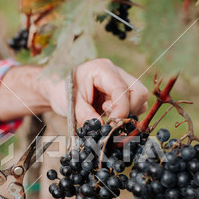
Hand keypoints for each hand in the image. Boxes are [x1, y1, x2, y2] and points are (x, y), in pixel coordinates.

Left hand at [0, 58, 147, 125]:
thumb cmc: (63, 93)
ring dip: (127, 113)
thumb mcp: (71, 105)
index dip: (121, 110)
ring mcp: (121, 81)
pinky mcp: (122, 92)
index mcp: (102, 69)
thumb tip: (101, 128)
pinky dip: (125, 114)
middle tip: (110, 120)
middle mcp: (116, 73)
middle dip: (128, 111)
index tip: (113, 125)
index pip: (122, 89)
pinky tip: (109, 114)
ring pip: (139, 99)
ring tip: (106, 114)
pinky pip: (134, 104)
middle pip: (139, 92)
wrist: (58, 90)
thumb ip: (86, 115)